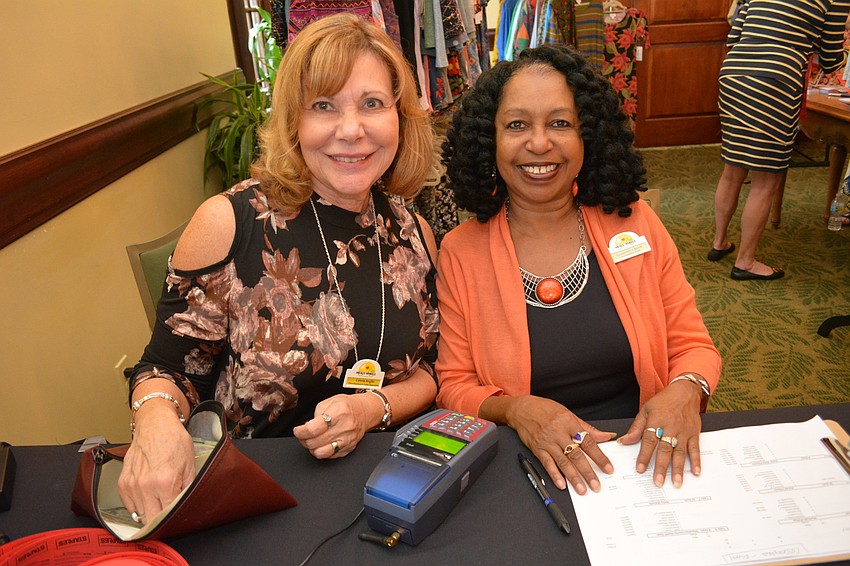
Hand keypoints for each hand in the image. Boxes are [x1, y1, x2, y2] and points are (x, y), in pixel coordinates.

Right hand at [118, 406, 194, 524]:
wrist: (155, 425)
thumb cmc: (174, 441)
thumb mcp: (190, 465)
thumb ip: (188, 489)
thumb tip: (186, 507)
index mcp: (165, 482)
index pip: (168, 515)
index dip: (174, 518)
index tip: (176, 517)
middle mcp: (145, 485)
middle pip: (151, 520)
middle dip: (161, 519)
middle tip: (168, 513)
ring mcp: (132, 485)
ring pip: (140, 515)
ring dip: (150, 512)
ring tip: (159, 500)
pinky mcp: (123, 483)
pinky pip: (130, 506)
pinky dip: (139, 506)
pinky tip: (148, 496)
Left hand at [292, 393, 376, 458]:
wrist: (365, 412)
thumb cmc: (347, 406)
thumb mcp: (329, 402)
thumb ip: (316, 415)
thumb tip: (306, 428)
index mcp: (338, 412)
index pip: (313, 429)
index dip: (301, 432)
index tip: (298, 431)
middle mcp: (344, 427)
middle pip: (315, 442)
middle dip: (304, 440)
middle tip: (303, 435)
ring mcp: (347, 439)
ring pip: (322, 453)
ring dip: (312, 448)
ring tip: (311, 441)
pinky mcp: (349, 448)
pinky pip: (330, 456)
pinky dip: (322, 451)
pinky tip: (321, 444)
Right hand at [505, 396, 614, 494]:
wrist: (522, 409)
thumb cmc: (545, 409)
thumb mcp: (569, 414)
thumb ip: (587, 428)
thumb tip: (606, 436)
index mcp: (569, 423)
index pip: (588, 443)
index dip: (599, 457)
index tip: (608, 468)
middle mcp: (558, 433)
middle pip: (576, 455)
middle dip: (588, 472)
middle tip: (596, 485)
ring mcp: (547, 442)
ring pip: (563, 462)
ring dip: (573, 477)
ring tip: (582, 489)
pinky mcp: (537, 449)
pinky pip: (547, 463)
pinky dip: (554, 475)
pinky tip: (561, 484)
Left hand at [618, 381, 702, 487]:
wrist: (685, 392)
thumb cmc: (664, 401)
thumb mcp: (646, 410)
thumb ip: (636, 427)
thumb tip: (624, 441)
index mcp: (657, 420)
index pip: (649, 440)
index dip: (644, 455)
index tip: (640, 469)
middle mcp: (671, 426)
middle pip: (665, 449)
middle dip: (661, 467)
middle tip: (658, 482)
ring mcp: (684, 431)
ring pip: (680, 452)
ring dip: (679, 469)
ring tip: (676, 482)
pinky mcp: (694, 433)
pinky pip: (695, 449)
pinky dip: (696, 461)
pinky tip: (695, 472)